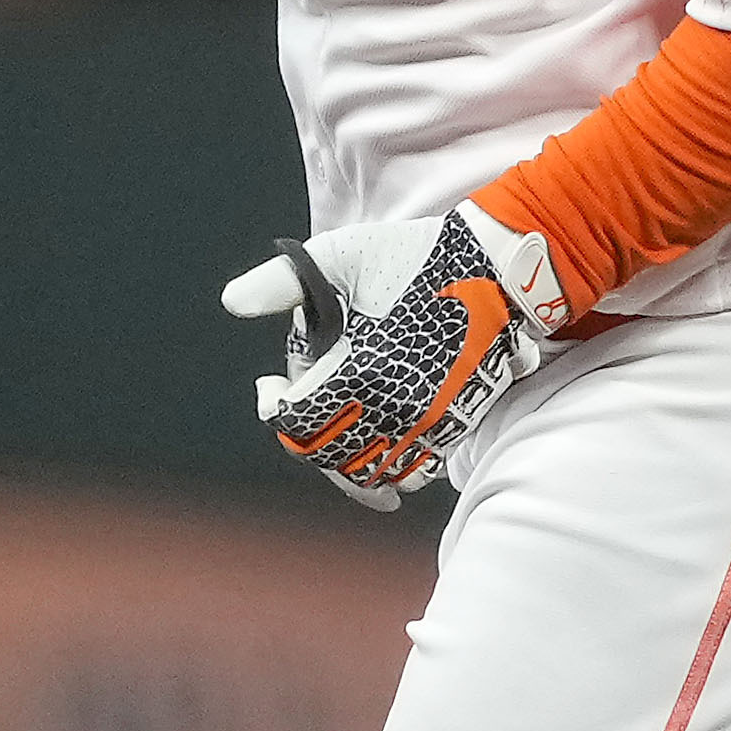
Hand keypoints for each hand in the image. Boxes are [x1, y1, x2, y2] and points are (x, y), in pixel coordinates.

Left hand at [223, 204, 566, 508]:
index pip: (295, 421)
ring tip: (327, 427)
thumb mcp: (341, 255)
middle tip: (293, 401)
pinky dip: (381, 469)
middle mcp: (394, 409)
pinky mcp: (453, 427)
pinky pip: (410, 474)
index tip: (270, 382)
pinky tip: (368, 442)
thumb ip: (281, 280)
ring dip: (337, 459)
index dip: (271, 405)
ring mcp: (427, 424)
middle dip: (300, 434)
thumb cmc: (417, 257)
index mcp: (361, 370)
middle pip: (325, 456)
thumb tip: (231, 302)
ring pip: (366, 475)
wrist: (500, 270)